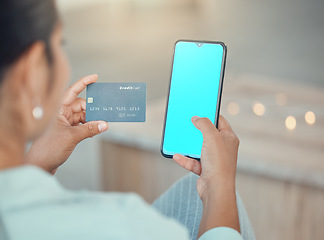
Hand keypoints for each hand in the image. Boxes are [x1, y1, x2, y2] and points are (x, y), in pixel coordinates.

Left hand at [25, 74, 108, 173]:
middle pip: (80, 105)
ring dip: (91, 120)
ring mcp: (63, 122)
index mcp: (57, 109)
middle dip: (92, 109)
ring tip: (100, 125)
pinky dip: (88, 127)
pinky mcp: (67, 131)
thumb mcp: (72, 137)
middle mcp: (60, 113)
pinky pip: (81, 125)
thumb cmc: (48, 149)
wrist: (40, 165)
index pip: (72, 91)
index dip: (83, 83)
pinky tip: (94, 131)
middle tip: (103, 114)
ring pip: (82, 115)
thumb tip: (104, 124)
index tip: (95, 78)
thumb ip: (90, 129)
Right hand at [174, 115, 240, 236]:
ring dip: (188, 146)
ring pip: (198, 148)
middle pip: (208, 134)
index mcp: (229, 138)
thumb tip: (197, 118)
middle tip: (187, 124)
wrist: (216, 189)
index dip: (209, 114)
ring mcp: (214, 159)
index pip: (220, 121)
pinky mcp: (205, 169)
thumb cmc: (219, 163)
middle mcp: (222, 148)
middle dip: (196, 130)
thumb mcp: (211, 136)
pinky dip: (185, 159)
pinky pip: (193, 161)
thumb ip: (204, 124)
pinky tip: (177, 156)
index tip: (199, 109)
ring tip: (179, 139)